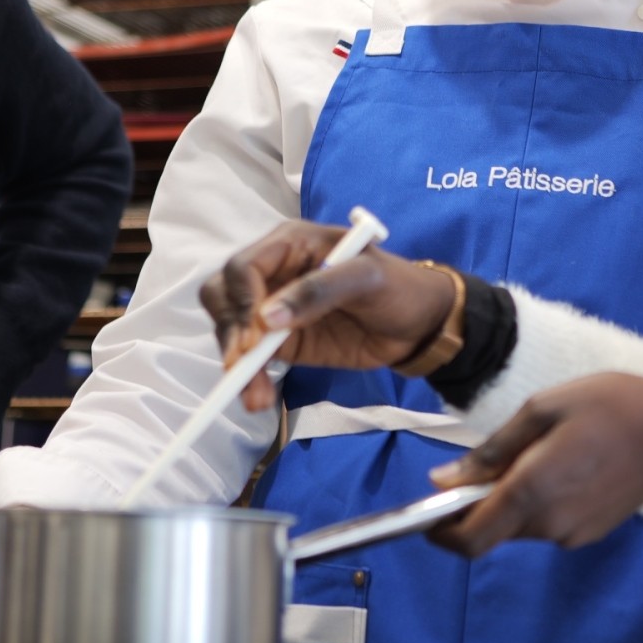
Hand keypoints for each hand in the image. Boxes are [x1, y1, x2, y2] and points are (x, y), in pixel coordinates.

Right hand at [200, 221, 456, 410]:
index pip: (244, 266)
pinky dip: (249, 379)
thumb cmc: (397, 286)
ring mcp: (273, 308)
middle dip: (230, 332)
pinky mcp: (281, 341)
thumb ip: (318, 291)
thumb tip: (265, 318)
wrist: (419, 324)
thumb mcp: (366, 278)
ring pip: (230, 330)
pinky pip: (250, 358)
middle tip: (246, 365)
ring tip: (256, 396)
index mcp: (290, 243)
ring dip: (235, 363)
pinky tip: (259, 399)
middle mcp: (273, 273)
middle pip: (224, 296)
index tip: (257, 335)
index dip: (242, 300)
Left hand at [425, 374, 642, 556]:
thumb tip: (443, 481)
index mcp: (531, 492)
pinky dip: (538, 503)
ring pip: (520, 527)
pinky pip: (547, 525)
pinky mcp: (591, 533)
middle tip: (491, 460)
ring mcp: (573, 534)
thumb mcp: (542, 410)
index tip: (429, 514)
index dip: (441, 534)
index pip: (470, 539)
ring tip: (535, 454)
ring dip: (511, 501)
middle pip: (493, 532)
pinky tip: (559, 468)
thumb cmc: (608, 406)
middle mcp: (548, 525)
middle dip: (478, 506)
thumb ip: (491, 451)